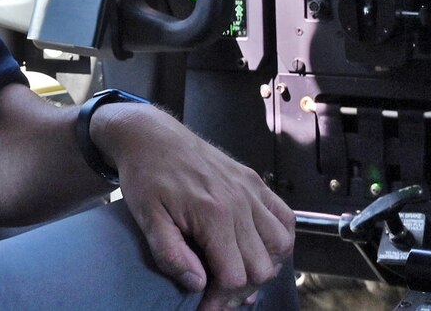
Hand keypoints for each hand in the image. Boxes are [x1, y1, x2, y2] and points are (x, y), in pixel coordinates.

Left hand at [94, 105, 294, 310]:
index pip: (235, 277)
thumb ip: (170, 254)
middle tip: (218, 294)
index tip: (204, 307)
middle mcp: (241, 202)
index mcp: (213, 214)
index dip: (221, 300)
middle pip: (262, 267)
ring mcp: (251, 190)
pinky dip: (279, 240)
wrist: (151, 136)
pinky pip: (285, 218)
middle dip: (241, 291)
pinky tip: (259, 247)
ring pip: (281, 246)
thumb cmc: (146, 177)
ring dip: (265, 267)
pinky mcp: (255, 182)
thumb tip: (198, 283)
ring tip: (238, 272)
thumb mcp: (146, 218)